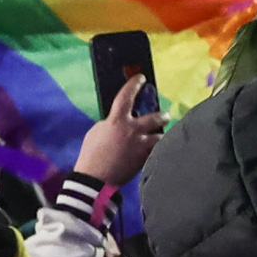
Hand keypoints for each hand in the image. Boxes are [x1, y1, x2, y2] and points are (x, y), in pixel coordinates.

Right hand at [78, 72, 164, 187]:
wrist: (95, 179)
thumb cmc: (91, 154)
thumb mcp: (97, 131)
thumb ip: (111, 123)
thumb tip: (121, 122)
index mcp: (117, 120)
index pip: (127, 95)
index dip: (134, 84)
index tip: (141, 78)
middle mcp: (132, 130)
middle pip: (155, 117)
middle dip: (162, 116)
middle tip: (165, 116)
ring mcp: (141, 146)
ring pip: (161, 137)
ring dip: (163, 135)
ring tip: (164, 137)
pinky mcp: (144, 160)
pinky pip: (156, 152)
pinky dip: (158, 152)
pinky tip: (159, 153)